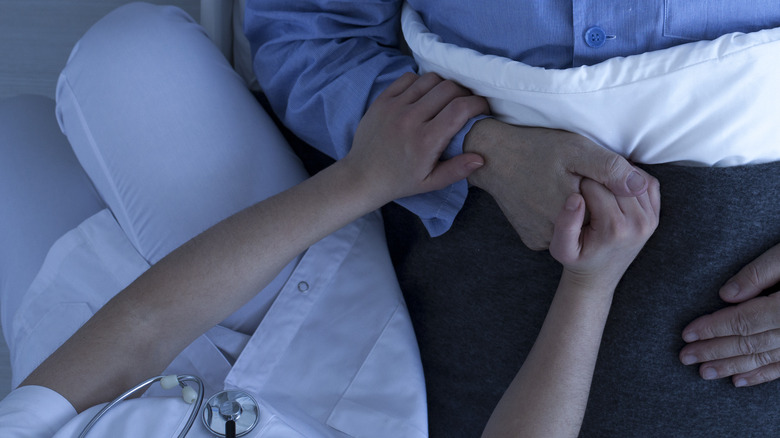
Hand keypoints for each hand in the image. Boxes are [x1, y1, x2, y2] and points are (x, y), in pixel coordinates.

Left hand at [344, 72, 489, 204]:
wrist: (362, 176)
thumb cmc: (400, 181)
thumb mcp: (431, 182)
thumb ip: (457, 170)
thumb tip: (480, 157)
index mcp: (425, 141)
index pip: (460, 108)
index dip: (478, 103)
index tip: (482, 108)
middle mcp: (410, 119)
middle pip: (448, 88)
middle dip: (464, 93)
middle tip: (466, 104)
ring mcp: (394, 107)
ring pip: (430, 79)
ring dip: (444, 86)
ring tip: (446, 99)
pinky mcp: (382, 100)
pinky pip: (408, 78)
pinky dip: (421, 82)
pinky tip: (424, 96)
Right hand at [464, 119, 651, 249]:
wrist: (490, 158)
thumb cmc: (534, 148)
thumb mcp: (576, 149)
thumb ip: (610, 168)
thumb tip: (640, 185)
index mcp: (575, 212)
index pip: (613, 204)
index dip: (610, 183)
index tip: (593, 167)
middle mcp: (557, 234)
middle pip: (598, 220)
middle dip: (601, 199)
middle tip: (581, 174)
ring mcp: (543, 239)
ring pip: (580, 230)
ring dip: (585, 211)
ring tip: (569, 185)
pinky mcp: (533, 240)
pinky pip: (560, 232)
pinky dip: (566, 219)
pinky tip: (553, 199)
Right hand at [549, 178, 660, 289]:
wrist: (598, 277)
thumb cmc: (577, 260)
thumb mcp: (561, 248)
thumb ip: (565, 224)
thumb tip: (575, 197)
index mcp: (614, 228)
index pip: (594, 186)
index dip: (578, 183)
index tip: (573, 192)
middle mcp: (637, 222)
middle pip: (615, 178)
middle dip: (597, 177)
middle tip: (584, 186)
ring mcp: (650, 219)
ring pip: (632, 177)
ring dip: (614, 175)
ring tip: (598, 185)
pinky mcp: (655, 215)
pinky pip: (648, 183)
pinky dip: (632, 178)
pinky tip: (615, 186)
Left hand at [680, 242, 779, 386]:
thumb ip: (758, 274)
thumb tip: (724, 296)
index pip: (744, 321)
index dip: (713, 328)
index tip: (686, 334)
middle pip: (751, 343)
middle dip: (715, 351)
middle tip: (685, 357)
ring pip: (766, 358)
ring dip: (733, 367)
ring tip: (705, 372)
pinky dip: (762, 374)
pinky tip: (740, 380)